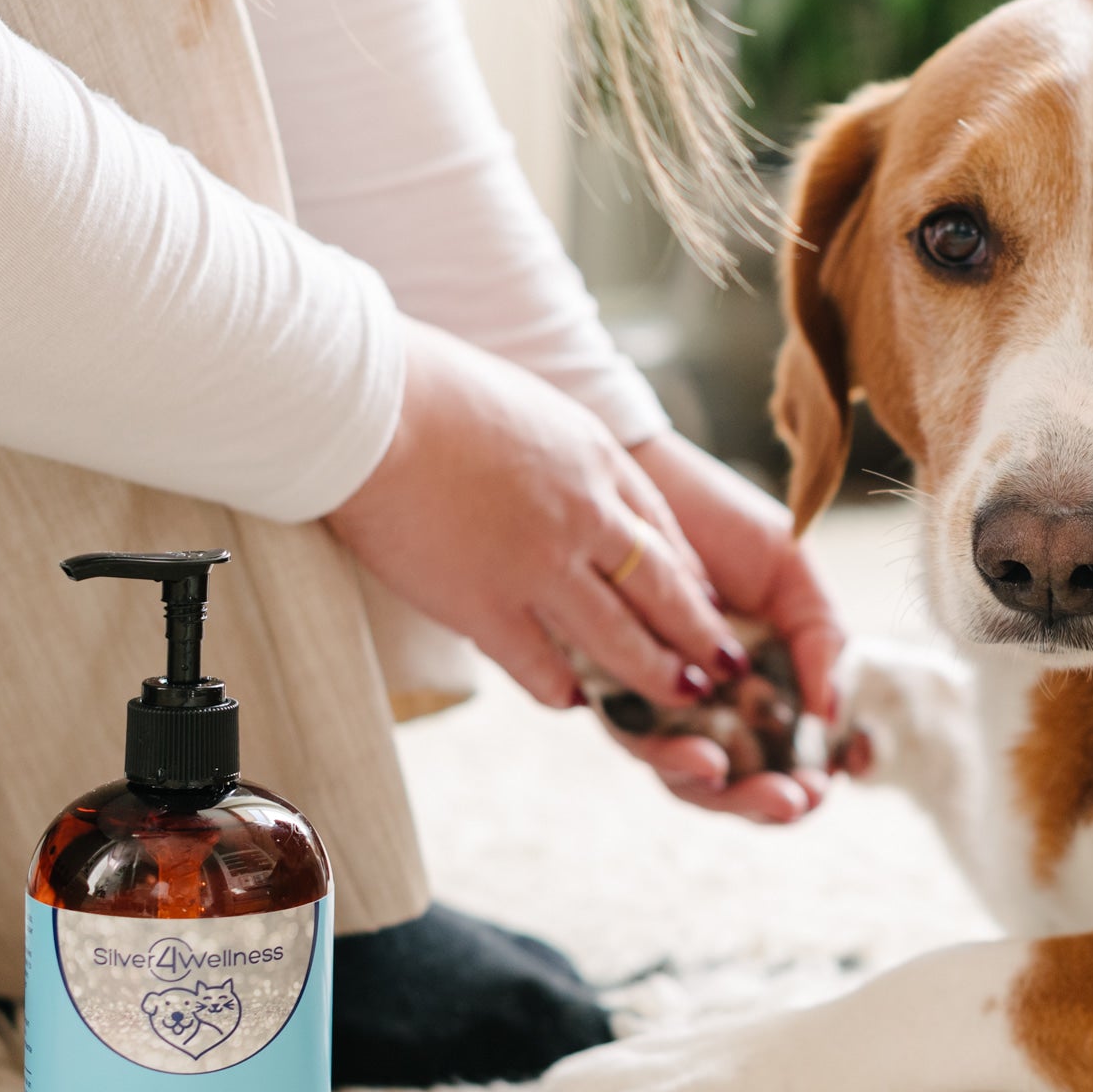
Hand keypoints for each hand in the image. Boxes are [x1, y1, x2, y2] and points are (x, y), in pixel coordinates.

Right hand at [328, 318, 740, 712]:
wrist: (368, 405)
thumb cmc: (432, 391)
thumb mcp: (533, 408)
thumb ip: (563, 455)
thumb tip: (573, 482)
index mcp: (597, 462)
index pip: (664, 531)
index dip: (691, 576)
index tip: (708, 604)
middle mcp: (585, 517)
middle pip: (663, 591)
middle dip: (700, 636)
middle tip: (724, 667)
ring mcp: (540, 567)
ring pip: (622, 640)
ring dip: (656, 676)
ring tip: (679, 697)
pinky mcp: (486, 606)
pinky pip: (543, 666)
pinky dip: (563, 689)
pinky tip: (572, 700)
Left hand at [620, 431, 846, 823]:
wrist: (641, 475)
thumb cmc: (720, 520)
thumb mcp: (791, 575)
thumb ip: (819, 640)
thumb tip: (831, 714)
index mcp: (767, 680)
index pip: (801, 745)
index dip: (828, 765)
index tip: (855, 764)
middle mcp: (714, 702)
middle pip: (747, 777)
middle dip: (777, 799)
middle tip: (804, 799)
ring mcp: (662, 702)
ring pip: (693, 778)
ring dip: (731, 794)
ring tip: (766, 792)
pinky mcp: (608, 692)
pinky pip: (639, 741)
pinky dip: (676, 758)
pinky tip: (709, 757)